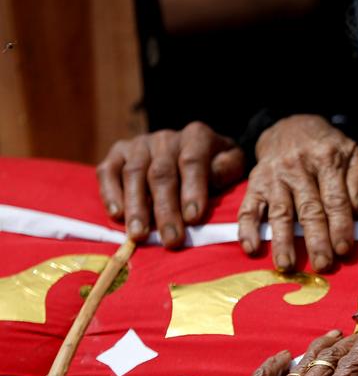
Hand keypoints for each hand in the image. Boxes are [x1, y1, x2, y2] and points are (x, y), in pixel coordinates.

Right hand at [97, 122, 244, 246]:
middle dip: (166, 209)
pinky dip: (110, 193)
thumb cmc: (215, 165)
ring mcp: (139, 144)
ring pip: (134, 173)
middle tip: (171, 239)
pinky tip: (116, 215)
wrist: (191, 149)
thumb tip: (213, 179)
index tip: (193, 218)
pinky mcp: (118, 153)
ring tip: (139, 235)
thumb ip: (226, 169)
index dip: (192, 190)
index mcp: (196, 136)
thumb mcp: (232, 163)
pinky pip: (108, 171)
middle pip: (162, 173)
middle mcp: (165, 137)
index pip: (192, 162)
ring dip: (136, 206)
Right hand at [238, 114, 357, 271]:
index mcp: (327, 160)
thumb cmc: (327, 148)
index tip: (344, 250)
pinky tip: (252, 248)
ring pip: (280, 212)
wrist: (291, 126)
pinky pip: (248, 208)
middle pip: (309, 209)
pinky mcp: (255, 183)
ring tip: (287, 266)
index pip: (336, 199)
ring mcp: (274, 176)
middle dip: (316, 240)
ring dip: (283, 241)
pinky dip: (248, 229)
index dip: (340, 226)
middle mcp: (299, 168)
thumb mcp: (353, 154)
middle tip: (323, 266)